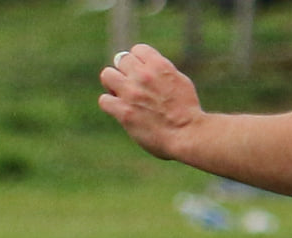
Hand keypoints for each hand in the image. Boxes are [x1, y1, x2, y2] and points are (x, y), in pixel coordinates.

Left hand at [98, 43, 201, 159]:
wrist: (186, 133)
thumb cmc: (186, 111)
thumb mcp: (179, 81)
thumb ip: (162, 72)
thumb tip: (150, 66)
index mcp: (160, 66)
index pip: (137, 49)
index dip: (137, 61)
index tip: (141, 73)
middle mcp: (144, 75)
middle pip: (120, 60)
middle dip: (124, 71)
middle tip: (131, 86)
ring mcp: (131, 93)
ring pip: (107, 75)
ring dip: (112, 85)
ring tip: (122, 96)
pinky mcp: (123, 112)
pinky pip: (104, 100)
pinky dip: (109, 104)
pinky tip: (119, 110)